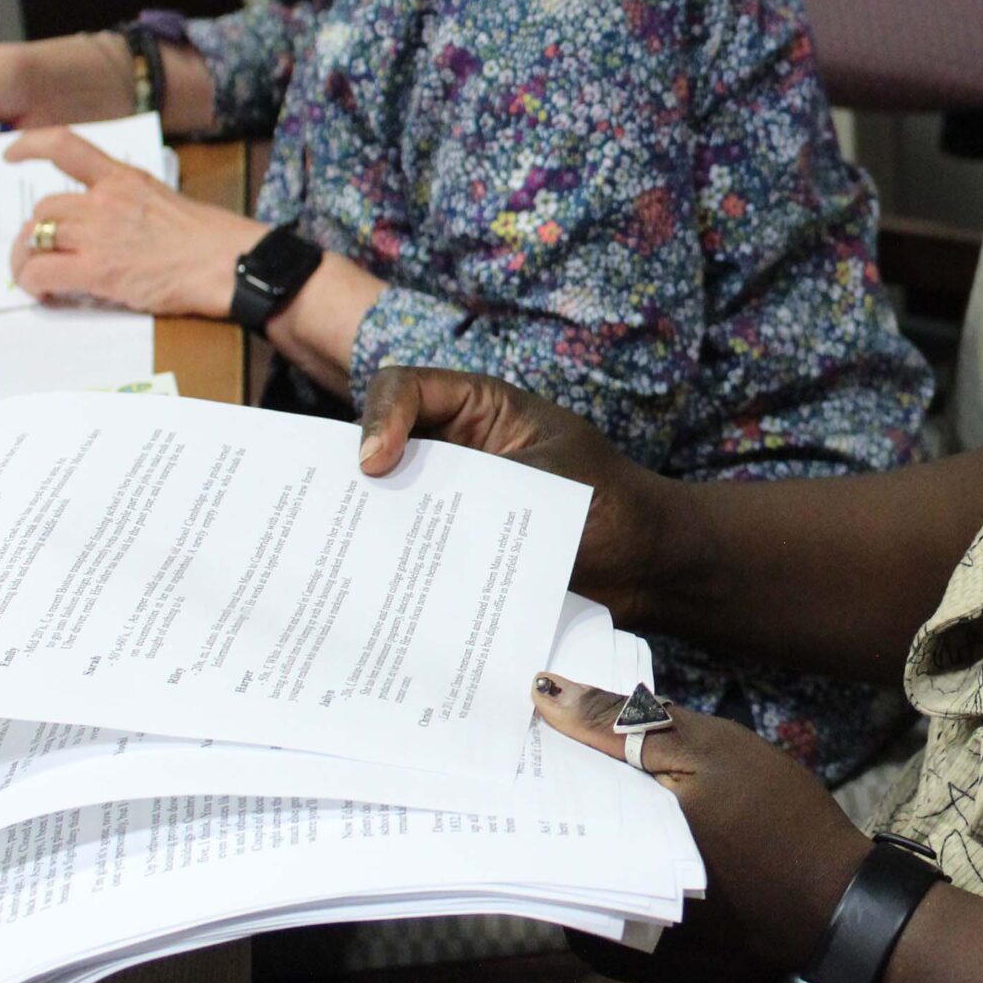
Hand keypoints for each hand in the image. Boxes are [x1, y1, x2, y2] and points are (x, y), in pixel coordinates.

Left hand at [7, 128, 265, 316]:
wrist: (232, 264)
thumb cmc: (213, 240)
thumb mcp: (167, 202)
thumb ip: (131, 205)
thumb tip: (109, 227)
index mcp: (125, 179)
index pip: (65, 146)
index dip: (30, 146)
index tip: (10, 154)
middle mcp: (105, 200)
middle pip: (44, 208)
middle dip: (39, 232)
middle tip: (44, 252)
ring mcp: (98, 234)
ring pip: (34, 238)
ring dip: (28, 260)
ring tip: (37, 277)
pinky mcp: (96, 270)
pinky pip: (39, 272)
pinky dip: (32, 284)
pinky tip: (46, 293)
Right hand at [356, 368, 671, 621]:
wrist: (649, 566)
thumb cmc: (613, 506)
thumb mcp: (548, 482)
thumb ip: (481, 486)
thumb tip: (401, 511)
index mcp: (483, 406)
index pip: (407, 387)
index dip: (380, 417)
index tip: (375, 465)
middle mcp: (460, 445)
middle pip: (385, 442)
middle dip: (356, 476)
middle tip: (333, 520)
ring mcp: (456, 495)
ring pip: (392, 498)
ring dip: (370, 525)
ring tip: (345, 563)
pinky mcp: (458, 544)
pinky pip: (412, 546)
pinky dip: (393, 564)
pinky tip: (376, 595)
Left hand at [532, 676, 872, 982]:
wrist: (840, 922)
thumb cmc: (782, 827)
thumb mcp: (710, 753)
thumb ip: (622, 722)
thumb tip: (545, 690)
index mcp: (596, 866)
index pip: (542, 795)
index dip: (540, 746)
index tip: (536, 704)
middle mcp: (587, 921)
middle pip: (558, 830)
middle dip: (564, 779)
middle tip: (572, 724)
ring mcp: (611, 947)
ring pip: (583, 862)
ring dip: (593, 816)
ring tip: (608, 767)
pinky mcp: (638, 961)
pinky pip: (608, 893)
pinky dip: (619, 854)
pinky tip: (645, 820)